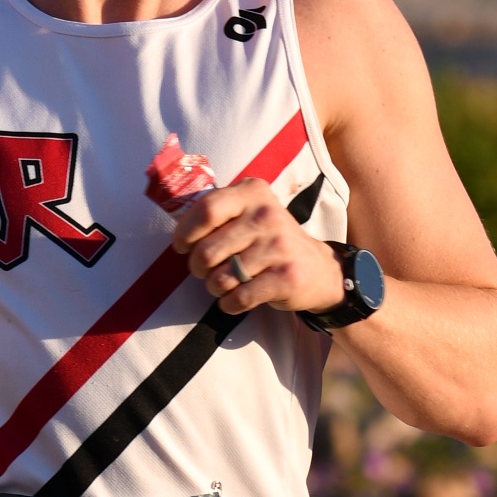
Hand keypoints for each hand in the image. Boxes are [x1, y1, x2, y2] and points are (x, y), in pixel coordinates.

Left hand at [174, 181, 346, 321]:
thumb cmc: (269, 241)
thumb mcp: (249, 213)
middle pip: (207, 250)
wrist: (318, 268)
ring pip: (221, 278)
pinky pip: (240, 298)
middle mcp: (267, 214)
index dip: (185, 233)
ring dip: (215, 288)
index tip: (182, 247)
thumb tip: (178, 232)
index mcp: (253, 192)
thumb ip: (218, 212)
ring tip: (224, 284)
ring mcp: (279, 246)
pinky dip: (230, 304)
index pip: (206, 210)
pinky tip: (235, 299)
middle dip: (197, 268)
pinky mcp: (286, 276)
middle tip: (204, 271)